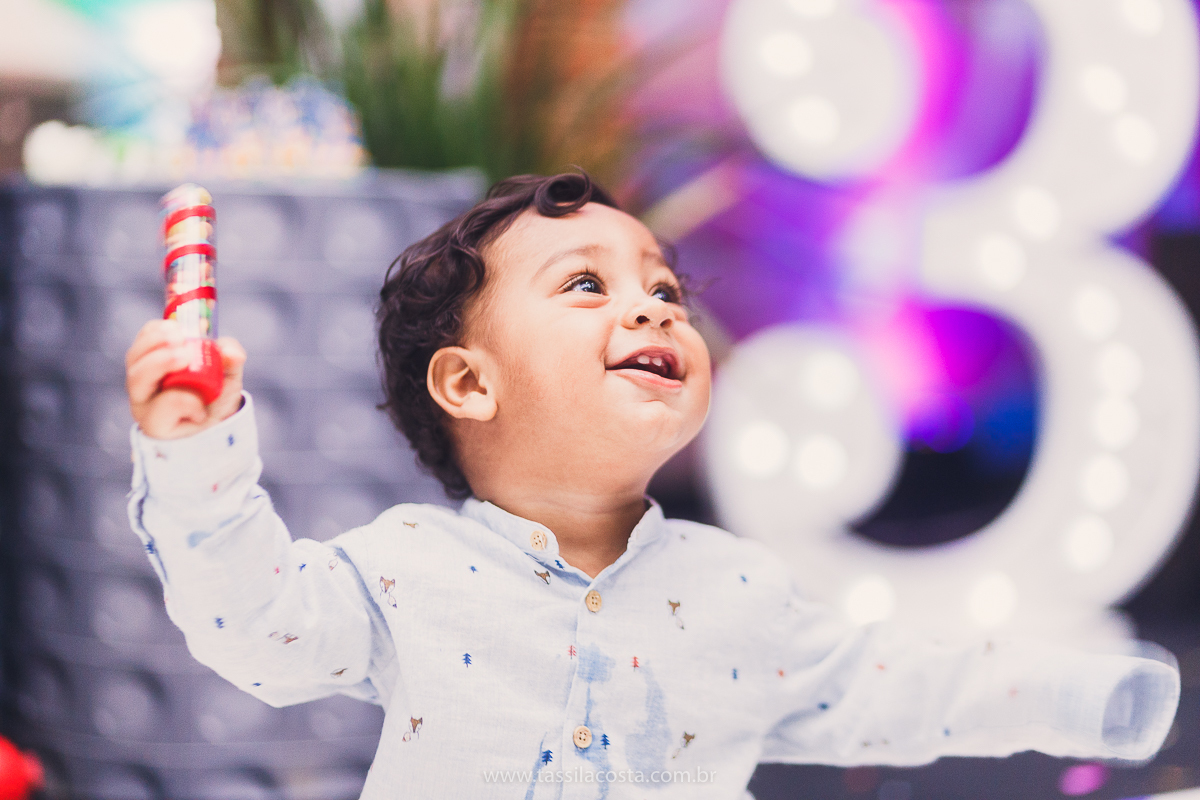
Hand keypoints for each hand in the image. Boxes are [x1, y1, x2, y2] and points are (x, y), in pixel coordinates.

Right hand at [126, 319, 245, 439]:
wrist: (221, 436)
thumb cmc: (217, 401)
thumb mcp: (228, 376)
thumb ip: (231, 359)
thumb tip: (231, 351)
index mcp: (157, 364)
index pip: (146, 340)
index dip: (157, 329)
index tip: (179, 326)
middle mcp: (145, 383)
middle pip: (134, 357)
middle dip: (154, 342)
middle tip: (180, 338)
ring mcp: (145, 404)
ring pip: (137, 379)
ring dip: (159, 362)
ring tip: (185, 357)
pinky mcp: (153, 425)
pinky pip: (163, 406)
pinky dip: (185, 401)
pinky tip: (201, 408)